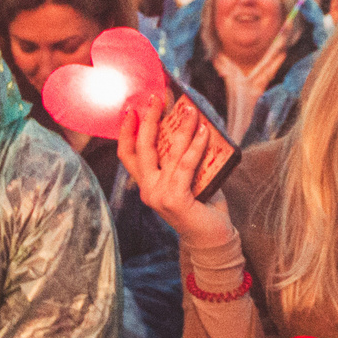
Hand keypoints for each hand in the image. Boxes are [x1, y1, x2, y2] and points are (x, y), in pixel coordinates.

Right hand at [124, 90, 235, 245]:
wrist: (212, 239)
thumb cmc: (203, 207)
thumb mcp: (189, 179)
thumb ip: (184, 159)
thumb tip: (194, 125)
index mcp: (146, 185)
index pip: (127, 155)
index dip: (125, 131)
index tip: (130, 109)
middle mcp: (148, 190)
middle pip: (142, 148)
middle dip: (148, 120)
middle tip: (155, 98)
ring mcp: (159, 195)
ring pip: (168, 152)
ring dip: (180, 127)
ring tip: (190, 109)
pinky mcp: (175, 199)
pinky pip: (186, 164)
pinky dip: (196, 145)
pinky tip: (205, 130)